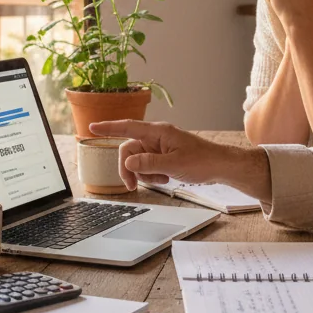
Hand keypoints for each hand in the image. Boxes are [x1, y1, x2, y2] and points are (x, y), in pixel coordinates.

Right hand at [89, 120, 270, 199]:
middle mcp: (157, 136)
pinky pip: (148, 165)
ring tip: (162, 178)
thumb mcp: (173, 165)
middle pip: (129, 150)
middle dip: (128, 168)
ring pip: (138, 160)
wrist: (221, 166)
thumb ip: (147, 163)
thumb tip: (127, 162)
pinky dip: (152, 174)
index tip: (91, 127)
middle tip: (131, 185)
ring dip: (144, 173)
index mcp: (158, 132)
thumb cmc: (202, 161)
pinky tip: (166, 178)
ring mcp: (160, 146)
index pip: (128, 127)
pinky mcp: (164, 155)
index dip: (108, 128)